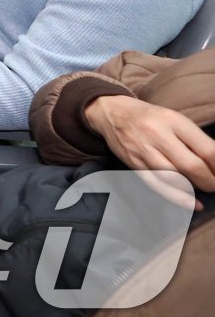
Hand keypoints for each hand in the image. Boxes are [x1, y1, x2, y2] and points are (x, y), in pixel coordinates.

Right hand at [85, 95, 214, 208]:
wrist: (111, 113)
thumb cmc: (150, 117)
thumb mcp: (175, 119)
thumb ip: (195, 139)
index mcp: (173, 121)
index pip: (207, 149)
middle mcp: (158, 135)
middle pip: (192, 166)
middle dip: (211, 181)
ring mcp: (144, 151)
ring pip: (176, 178)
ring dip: (196, 189)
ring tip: (206, 189)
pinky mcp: (134, 164)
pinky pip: (158, 184)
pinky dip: (177, 197)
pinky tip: (191, 203)